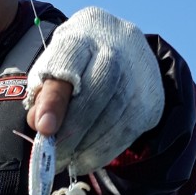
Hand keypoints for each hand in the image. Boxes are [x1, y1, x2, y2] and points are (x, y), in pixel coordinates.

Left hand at [25, 7, 163, 173]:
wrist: (118, 53)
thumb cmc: (74, 67)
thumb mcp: (51, 72)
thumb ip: (43, 96)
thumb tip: (42, 127)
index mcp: (83, 34)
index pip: (69, 61)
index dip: (56, 98)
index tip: (43, 129)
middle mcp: (118, 46)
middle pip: (101, 87)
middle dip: (75, 127)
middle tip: (55, 156)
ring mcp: (141, 71)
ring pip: (120, 111)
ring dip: (90, 143)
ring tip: (69, 160)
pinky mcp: (153, 98)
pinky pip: (131, 129)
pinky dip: (106, 149)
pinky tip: (88, 157)